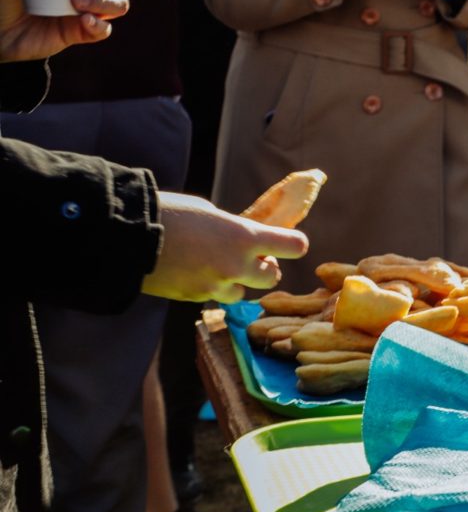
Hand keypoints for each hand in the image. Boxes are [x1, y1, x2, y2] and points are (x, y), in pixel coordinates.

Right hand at [141, 192, 308, 303]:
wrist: (128, 238)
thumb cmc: (170, 214)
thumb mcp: (211, 214)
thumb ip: (233, 230)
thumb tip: (244, 239)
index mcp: (245, 237)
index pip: (294, 246)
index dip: (294, 244)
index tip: (291, 243)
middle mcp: (236, 266)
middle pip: (272, 278)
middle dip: (265, 269)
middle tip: (254, 259)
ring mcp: (216, 286)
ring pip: (242, 293)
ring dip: (236, 282)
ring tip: (218, 267)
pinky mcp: (195, 298)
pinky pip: (213, 297)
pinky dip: (210, 288)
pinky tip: (194, 273)